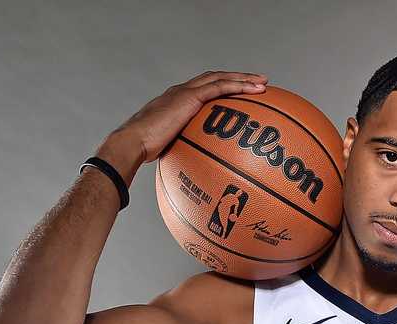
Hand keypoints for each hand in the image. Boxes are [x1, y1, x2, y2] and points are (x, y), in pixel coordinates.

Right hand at [96, 70, 267, 182]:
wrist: (132, 143)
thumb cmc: (144, 153)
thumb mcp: (169, 150)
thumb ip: (183, 152)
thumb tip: (195, 173)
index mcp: (176, 101)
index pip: (203, 89)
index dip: (222, 88)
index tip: (239, 92)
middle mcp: (181, 91)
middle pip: (215, 78)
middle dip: (238, 78)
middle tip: (259, 82)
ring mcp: (184, 92)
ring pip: (220, 78)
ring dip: (244, 78)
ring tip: (264, 83)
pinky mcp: (188, 97)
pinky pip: (220, 87)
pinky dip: (239, 86)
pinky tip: (255, 89)